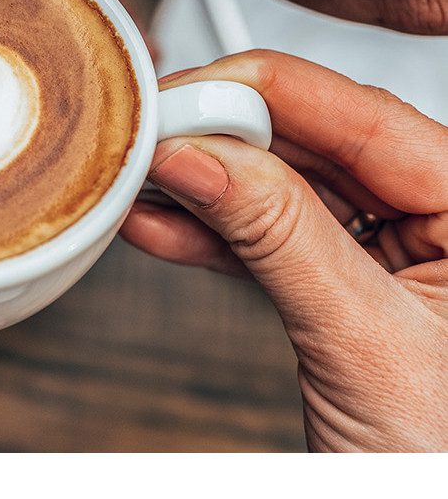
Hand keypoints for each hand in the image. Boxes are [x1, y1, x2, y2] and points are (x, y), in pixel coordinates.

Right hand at [121, 50, 447, 450]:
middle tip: (145, 139)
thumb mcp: (366, 344)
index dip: (258, 95)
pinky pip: (273, 238)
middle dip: (221, 137)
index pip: (360, 114)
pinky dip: (211, 235)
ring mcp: (395, 252)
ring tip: (139, 180)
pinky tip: (159, 224)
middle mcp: (441, 216)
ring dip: (204, 186)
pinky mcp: (350, 288)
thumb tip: (200, 155)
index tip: (176, 102)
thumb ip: (281, 236)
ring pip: (284, 185)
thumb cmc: (444, 465)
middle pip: (314, 139)